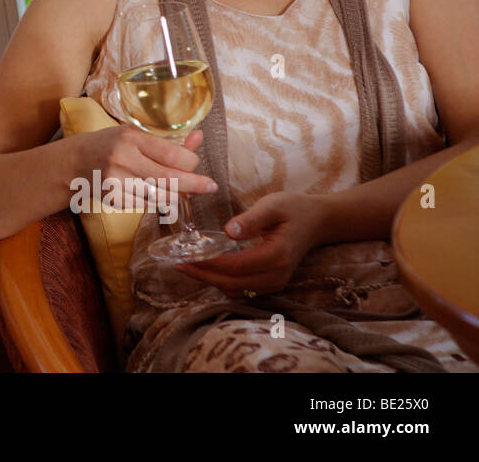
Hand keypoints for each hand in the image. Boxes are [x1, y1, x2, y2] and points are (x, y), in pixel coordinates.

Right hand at [77, 125, 217, 204]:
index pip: (173, 154)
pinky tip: (157, 193)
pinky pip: (147, 205)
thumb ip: (167, 140)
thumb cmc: (110, 144)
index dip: (191, 162)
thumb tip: (199, 138)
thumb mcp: (136, 134)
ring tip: (184, 190)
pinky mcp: (113, 199)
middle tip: (210, 186)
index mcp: (130, 138)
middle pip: (170, 179)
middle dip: (195, 184)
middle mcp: (122, 159)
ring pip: (161, 196)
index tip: (196, 163)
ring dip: (177, 194)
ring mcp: (116, 182)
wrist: (75, 162)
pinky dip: (157, 201)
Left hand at [175, 191, 327, 296]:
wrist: (317, 221)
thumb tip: (229, 231)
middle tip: (177, 264)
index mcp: (277, 256)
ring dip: (210, 281)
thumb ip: (251, 219)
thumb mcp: (272, 205)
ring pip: (236, 289)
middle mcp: (277, 275)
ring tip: (186, 266)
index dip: (208, 264)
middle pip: (232, 283)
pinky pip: (242, 288)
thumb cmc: (293, 209)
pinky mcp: (271, 283)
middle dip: (202, 275)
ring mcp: (275, 282)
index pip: (235, 267)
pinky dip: (222, 281)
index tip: (185, 257)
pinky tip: (205, 269)